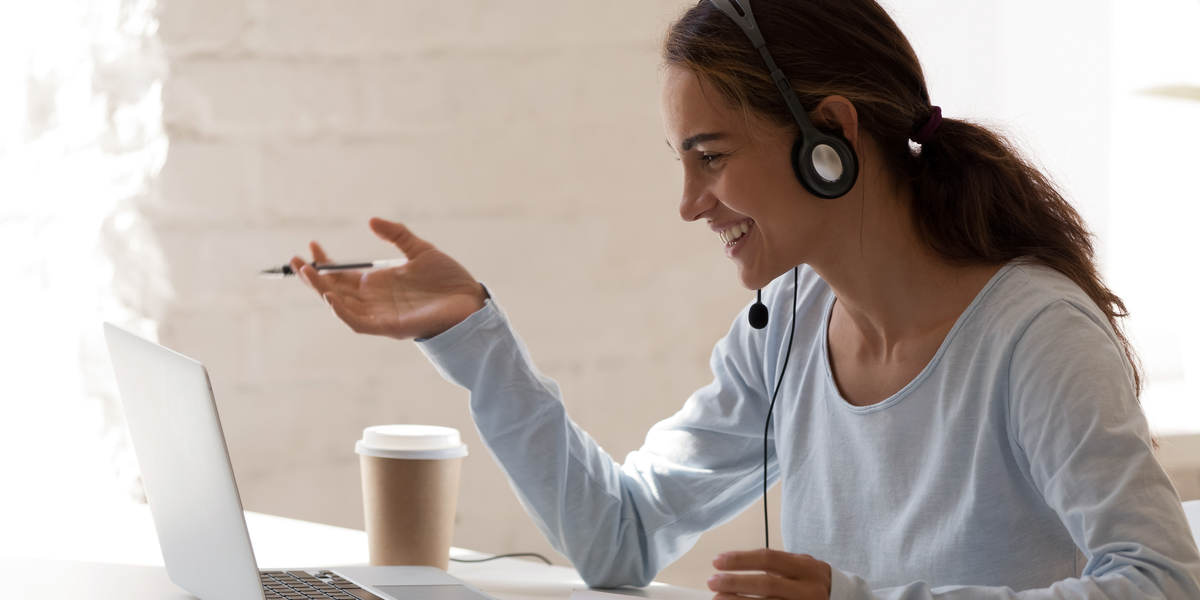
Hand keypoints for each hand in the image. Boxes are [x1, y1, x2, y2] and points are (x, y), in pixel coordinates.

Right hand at [291, 217, 487, 339]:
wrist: (471, 300)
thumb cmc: (448, 280)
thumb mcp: (420, 250)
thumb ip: (396, 235)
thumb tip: (371, 220)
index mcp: (378, 283)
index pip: (342, 274)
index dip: (325, 262)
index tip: (312, 245)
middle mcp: (374, 300)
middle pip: (335, 290)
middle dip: (314, 277)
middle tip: (296, 260)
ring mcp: (380, 314)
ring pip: (341, 306)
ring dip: (322, 291)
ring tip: (308, 273)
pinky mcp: (390, 327)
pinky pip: (359, 323)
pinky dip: (343, 312)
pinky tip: (331, 297)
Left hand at [707, 549, 831, 599]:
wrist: (840, 599)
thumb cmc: (811, 581)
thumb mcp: (800, 566)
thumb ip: (775, 564)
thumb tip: (732, 565)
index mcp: (806, 567)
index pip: (768, 558)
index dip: (740, 560)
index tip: (717, 561)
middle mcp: (808, 589)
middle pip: (766, 584)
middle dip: (735, 582)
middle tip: (712, 582)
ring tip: (717, 599)